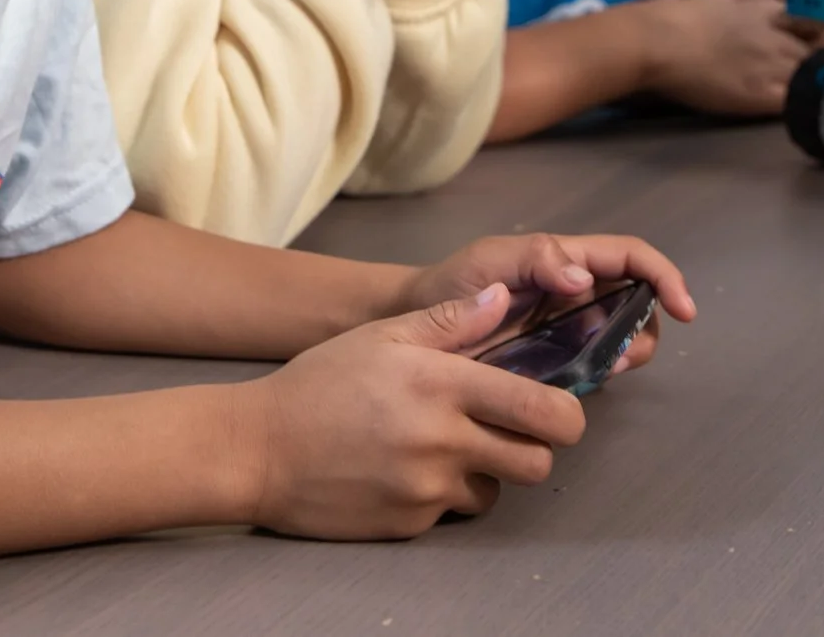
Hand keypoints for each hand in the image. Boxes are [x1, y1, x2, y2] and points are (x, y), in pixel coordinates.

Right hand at [237, 283, 584, 538]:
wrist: (257, 450)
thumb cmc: (319, 383)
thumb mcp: (381, 336)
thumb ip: (449, 319)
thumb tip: (503, 298)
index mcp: (443, 384)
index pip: (542, 409)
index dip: (566, 413)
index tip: (558, 409)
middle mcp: (443, 440)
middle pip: (537, 462)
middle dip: (534, 448)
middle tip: (510, 432)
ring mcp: (427, 489)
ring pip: (496, 491)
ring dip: (486, 473)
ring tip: (446, 448)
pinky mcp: (410, 525)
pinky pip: (451, 512)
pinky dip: (441, 495)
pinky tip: (405, 471)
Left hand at [395, 230, 696, 378]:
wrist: (411, 329)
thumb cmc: (451, 286)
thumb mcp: (489, 261)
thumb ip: (535, 259)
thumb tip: (582, 277)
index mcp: (566, 260)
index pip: (631, 256)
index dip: (664, 277)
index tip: (683, 309)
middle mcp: (575, 293)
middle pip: (637, 302)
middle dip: (647, 324)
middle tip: (626, 352)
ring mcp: (567, 330)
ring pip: (620, 338)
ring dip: (626, 352)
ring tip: (604, 368)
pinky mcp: (554, 364)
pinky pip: (592, 368)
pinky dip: (601, 375)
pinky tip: (583, 385)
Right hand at [644, 0, 810, 117]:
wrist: (656, 40)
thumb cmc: (673, 17)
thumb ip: (731, 3)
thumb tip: (730, 1)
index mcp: (766, 10)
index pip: (816, 18)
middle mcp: (777, 36)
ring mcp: (773, 66)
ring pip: (817, 76)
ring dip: (821, 85)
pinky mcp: (762, 96)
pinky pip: (798, 102)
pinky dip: (806, 106)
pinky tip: (810, 113)